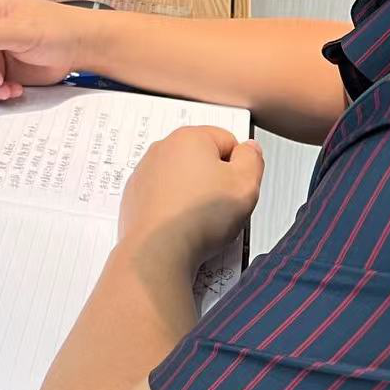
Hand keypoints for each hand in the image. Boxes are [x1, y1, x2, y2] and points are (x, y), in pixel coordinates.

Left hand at [118, 126, 263, 271]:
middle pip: (203, 160)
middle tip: (221, 206)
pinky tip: (183, 225)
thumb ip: (252, 159)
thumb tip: (249, 149)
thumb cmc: (198, 217)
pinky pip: (165, 197)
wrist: (159, 250)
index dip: (239, 166)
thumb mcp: (246, 184)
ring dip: (194, 195)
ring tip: (202, 219)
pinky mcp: (136, 195)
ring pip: (183, 179)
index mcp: (190, 138)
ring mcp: (146, 172)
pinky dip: (174, 208)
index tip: (237, 186)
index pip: (228, 141)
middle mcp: (163, 149)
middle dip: (215, 180)